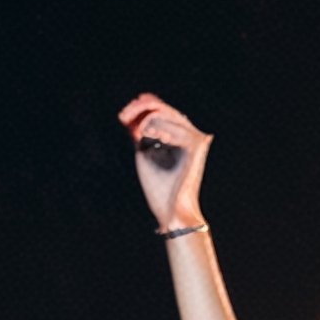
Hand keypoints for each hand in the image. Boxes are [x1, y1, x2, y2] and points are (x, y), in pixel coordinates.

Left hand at [118, 93, 211, 230]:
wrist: (172, 212)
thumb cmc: (159, 190)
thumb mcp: (144, 154)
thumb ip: (141, 134)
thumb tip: (131, 113)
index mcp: (180, 139)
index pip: (160, 112)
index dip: (140, 108)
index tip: (122, 117)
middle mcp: (190, 136)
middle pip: (161, 107)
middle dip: (138, 108)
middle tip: (123, 118)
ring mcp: (195, 139)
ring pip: (164, 111)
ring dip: (144, 118)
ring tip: (138, 133)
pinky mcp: (196, 143)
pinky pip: (170, 122)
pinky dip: (154, 127)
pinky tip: (148, 135)